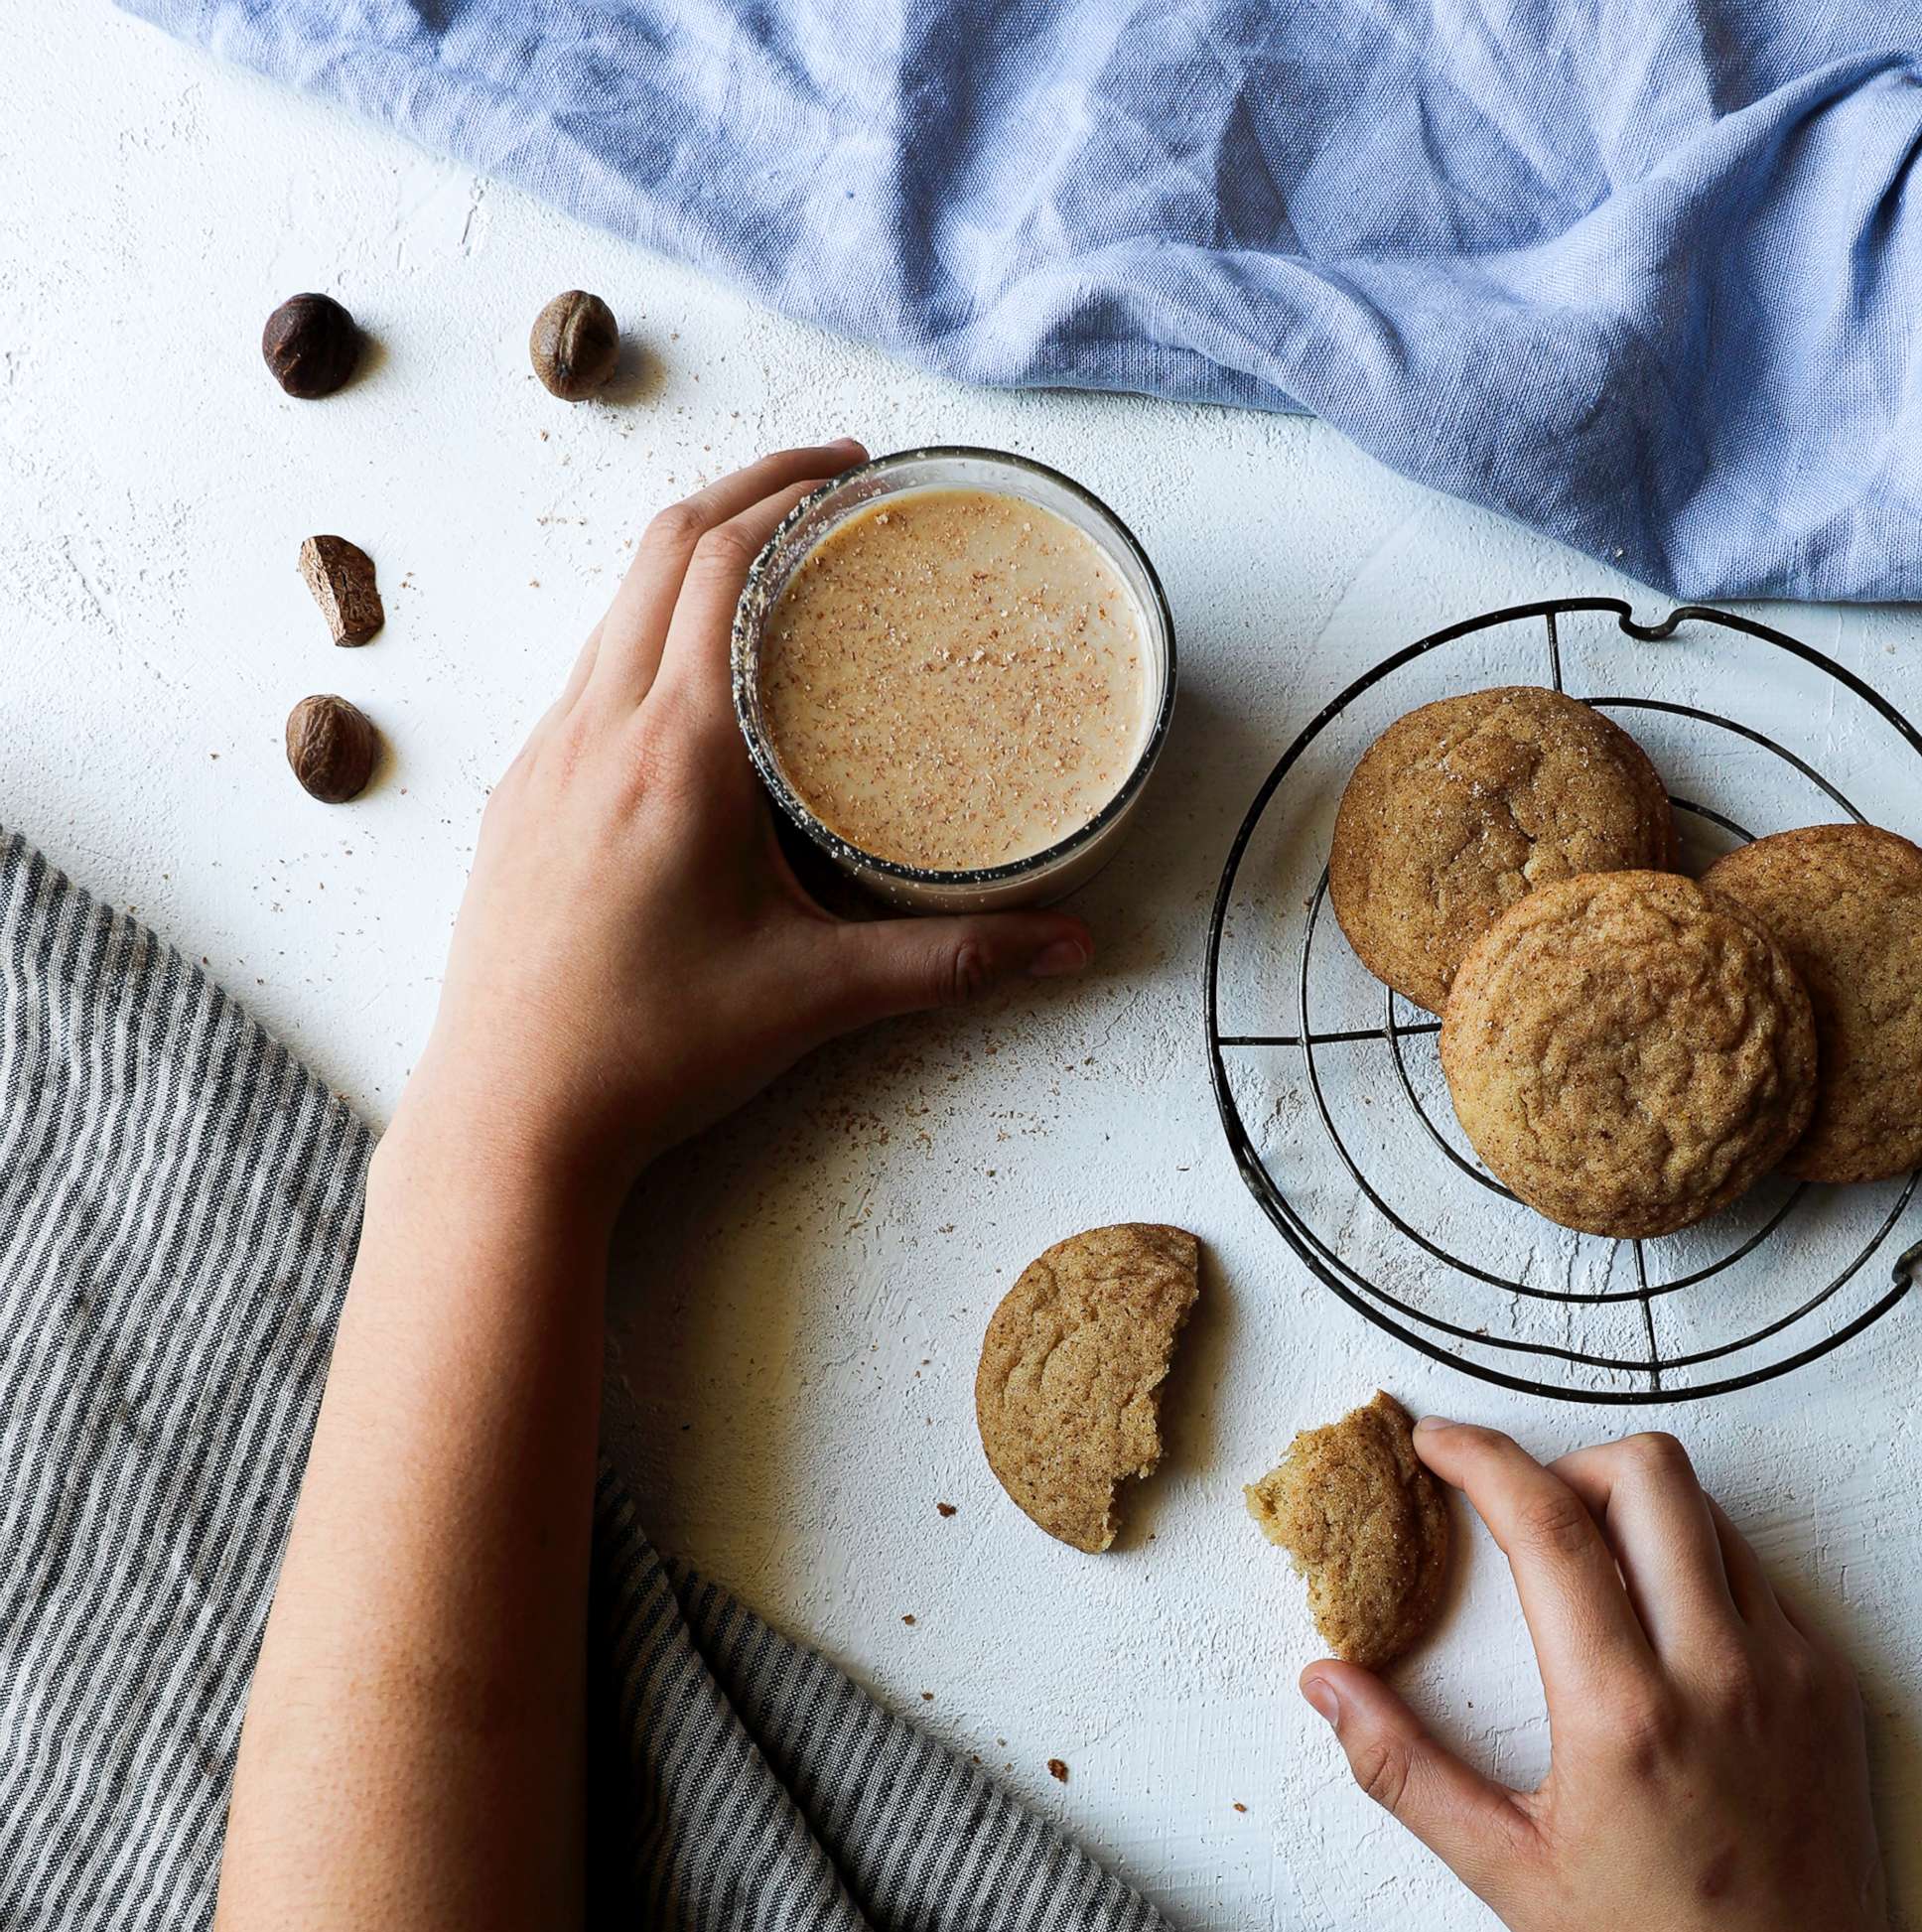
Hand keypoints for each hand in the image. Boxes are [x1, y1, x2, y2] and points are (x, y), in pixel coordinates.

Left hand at [401, 443, 1094, 1202]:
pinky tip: (697, 686)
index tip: (856, 479)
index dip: (790, 497)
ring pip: (614, 606)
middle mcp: (597, 731)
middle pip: (662, 549)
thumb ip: (952, 961)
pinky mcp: (522, 800)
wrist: (510, 1118)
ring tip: (771, 565)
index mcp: (676, 752)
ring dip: (690, 559)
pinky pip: (588, 675)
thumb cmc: (650, 1053)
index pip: (723, 565)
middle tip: (830, 489)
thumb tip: (1067, 947)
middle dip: (747, 494)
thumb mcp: (817, 998)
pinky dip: (647, 633)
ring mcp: (546, 759)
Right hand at [1302, 1424, 1917, 1931]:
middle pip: (1648, 1471)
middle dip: (1565, 1463)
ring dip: (1635, 1508)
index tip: (1436, 1444)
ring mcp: (1790, 1667)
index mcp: (1624, 1715)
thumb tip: (1325, 1683)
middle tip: (1520, 1516)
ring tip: (1587, 1574)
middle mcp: (1718, 1671)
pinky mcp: (1833, 1679)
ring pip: (1709, 1509)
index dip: (1481, 1459)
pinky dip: (1696, 1565)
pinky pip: (1757, 1570)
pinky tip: (1658, 1634)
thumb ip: (1403, 1769)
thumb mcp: (1506, 1875)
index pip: (1547, 1527)